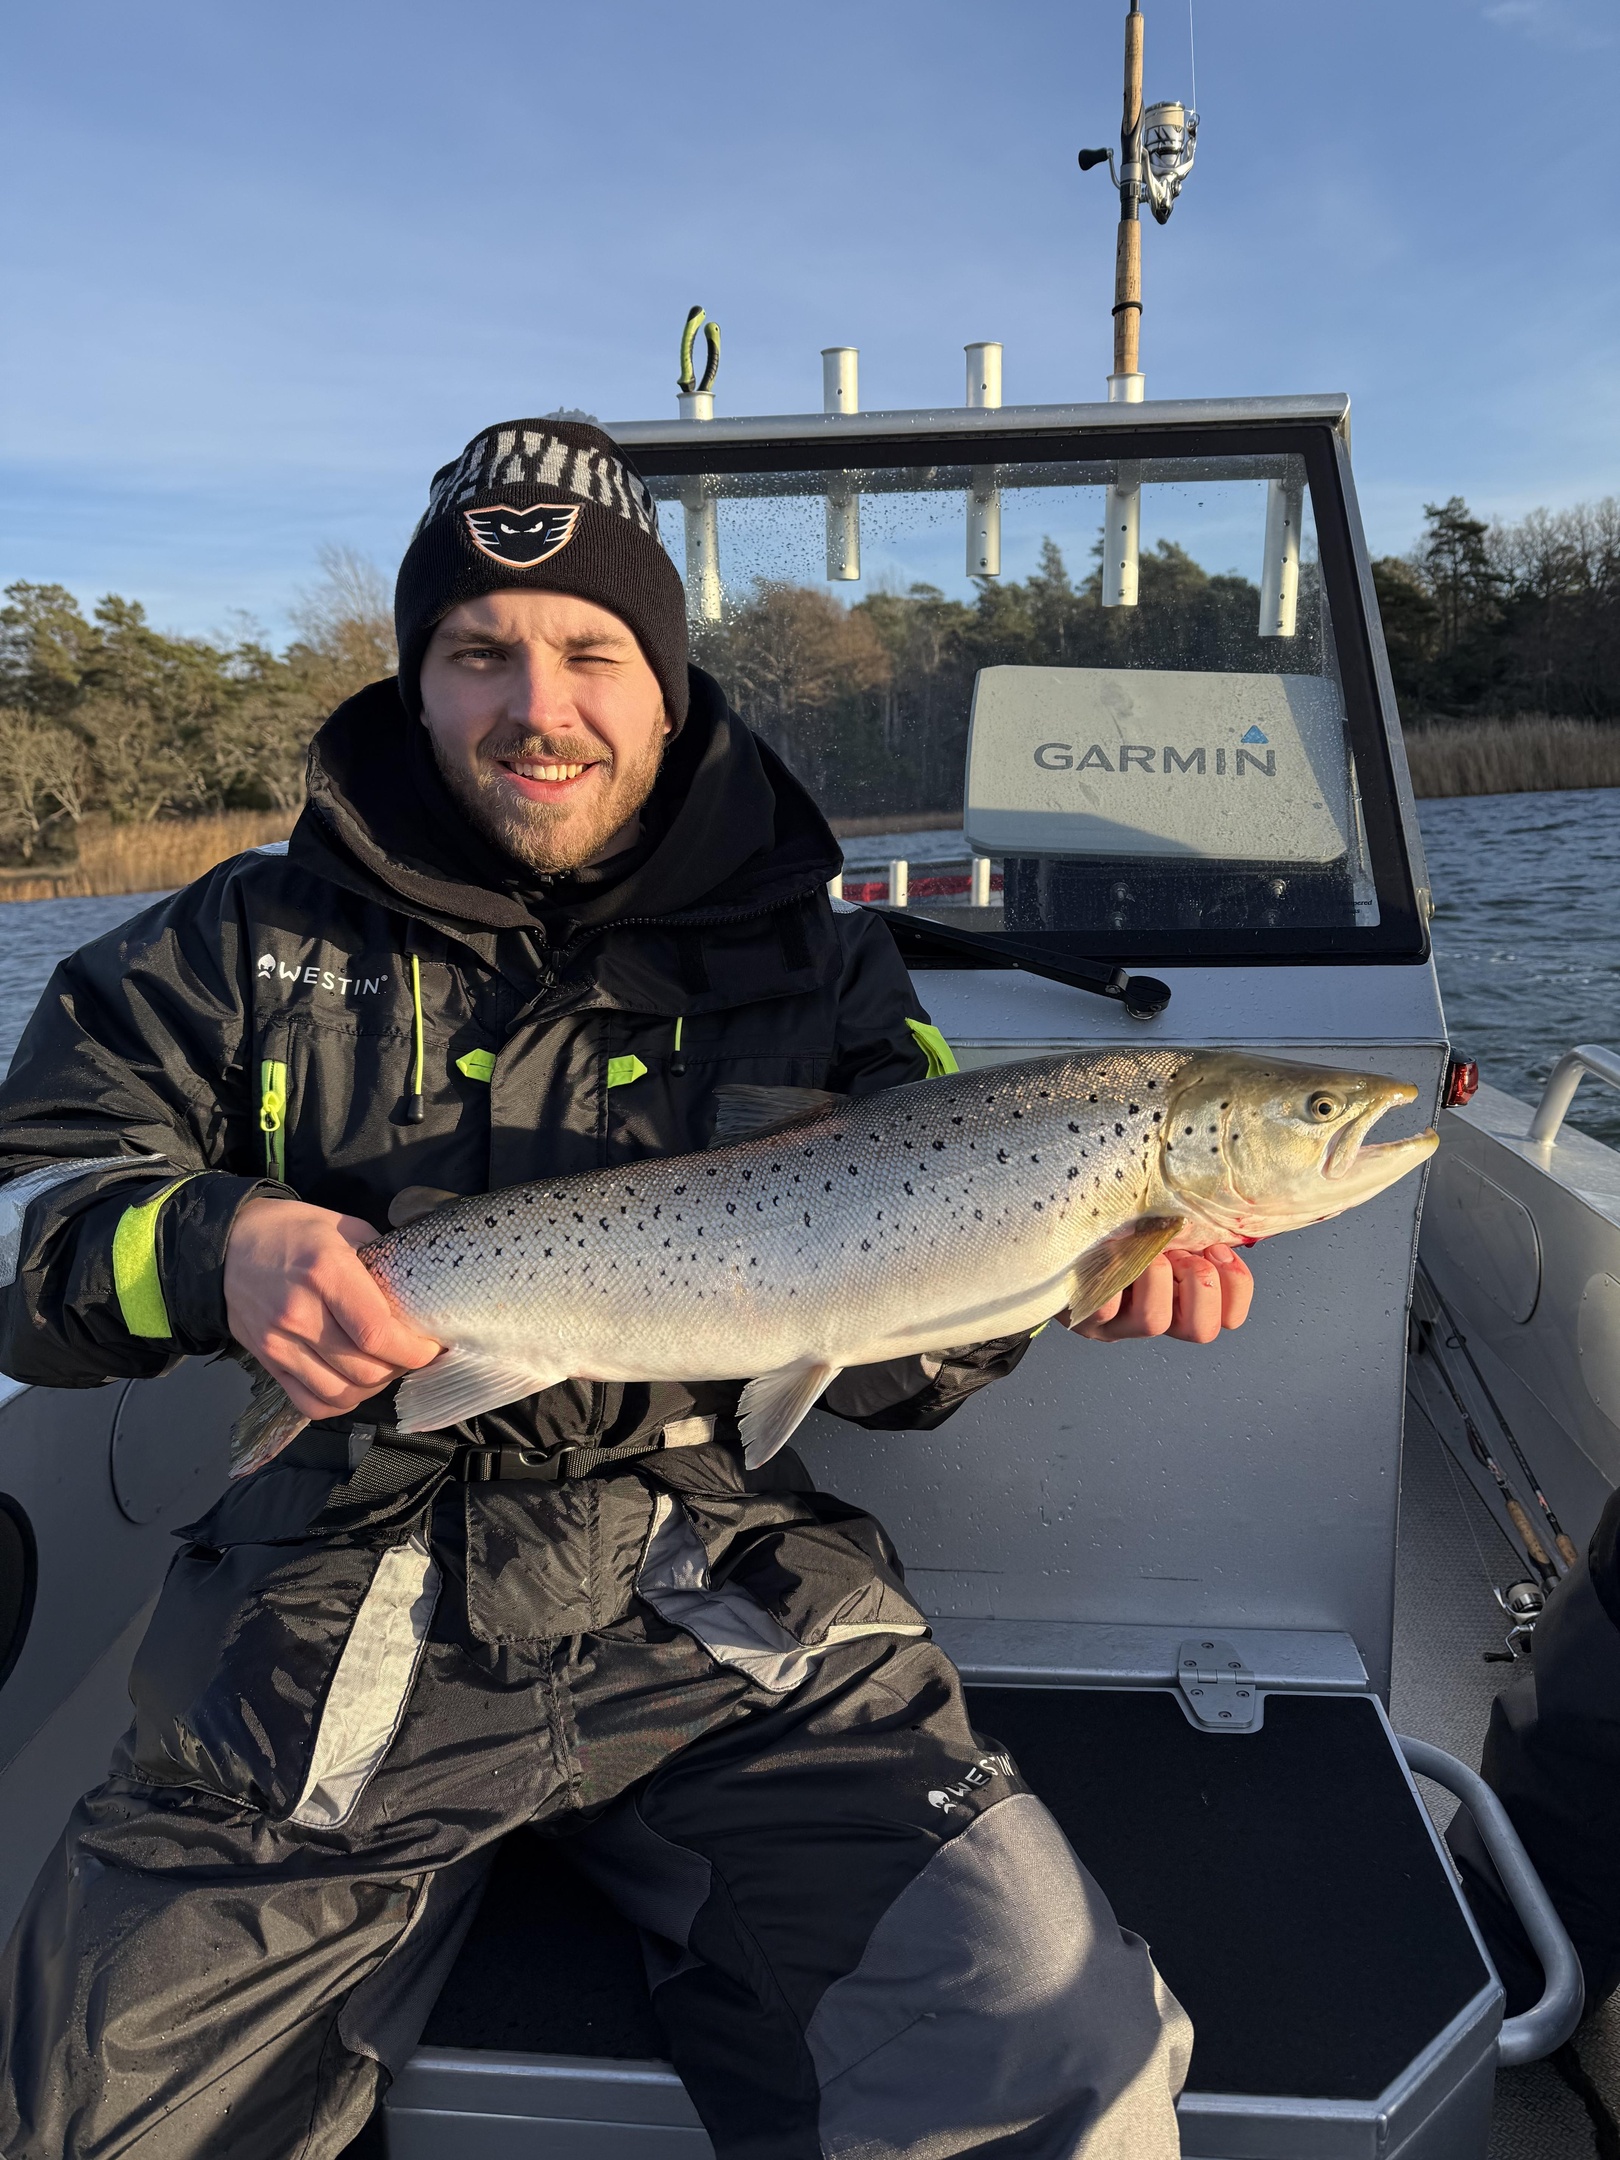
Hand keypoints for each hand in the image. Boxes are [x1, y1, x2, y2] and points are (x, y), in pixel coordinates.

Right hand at [224, 1197, 441, 1420]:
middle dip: (400, 1369)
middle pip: (364, 1371)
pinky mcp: (266, 1361)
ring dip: (373, 1389)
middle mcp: (299, 1313)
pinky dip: (338, 1402)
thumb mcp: (347, 1230)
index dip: (414, 1351)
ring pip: (340, 1394)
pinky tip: (351, 1381)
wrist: (231, 1243)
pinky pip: (310, 1403)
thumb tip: (421, 1300)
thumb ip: (383, 1266)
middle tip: (410, 1354)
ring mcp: (278, 1343)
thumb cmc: (297, 1231)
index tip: (431, 1347)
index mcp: (326, 1272)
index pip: (378, 1335)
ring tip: (383, 1367)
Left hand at [1064, 1244, 1253, 1345]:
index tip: (1217, 1249)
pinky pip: (1106, 1304)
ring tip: (1141, 1248)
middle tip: (1179, 1253)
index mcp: (1178, 1300)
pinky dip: (1114, 1269)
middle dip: (1200, 1283)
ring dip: (1156, 1274)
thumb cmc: (1113, 1229)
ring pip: (1154, 1321)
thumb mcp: (1161, 1229)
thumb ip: (1192, 1230)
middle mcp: (1151, 1319)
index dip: (1235, 1285)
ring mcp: (1116, 1325)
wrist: (1056, 1239)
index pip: (1227, 1318)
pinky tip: (1110, 1246)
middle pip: (1201, 1331)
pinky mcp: (1083, 1317)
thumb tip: (1223, 1218)